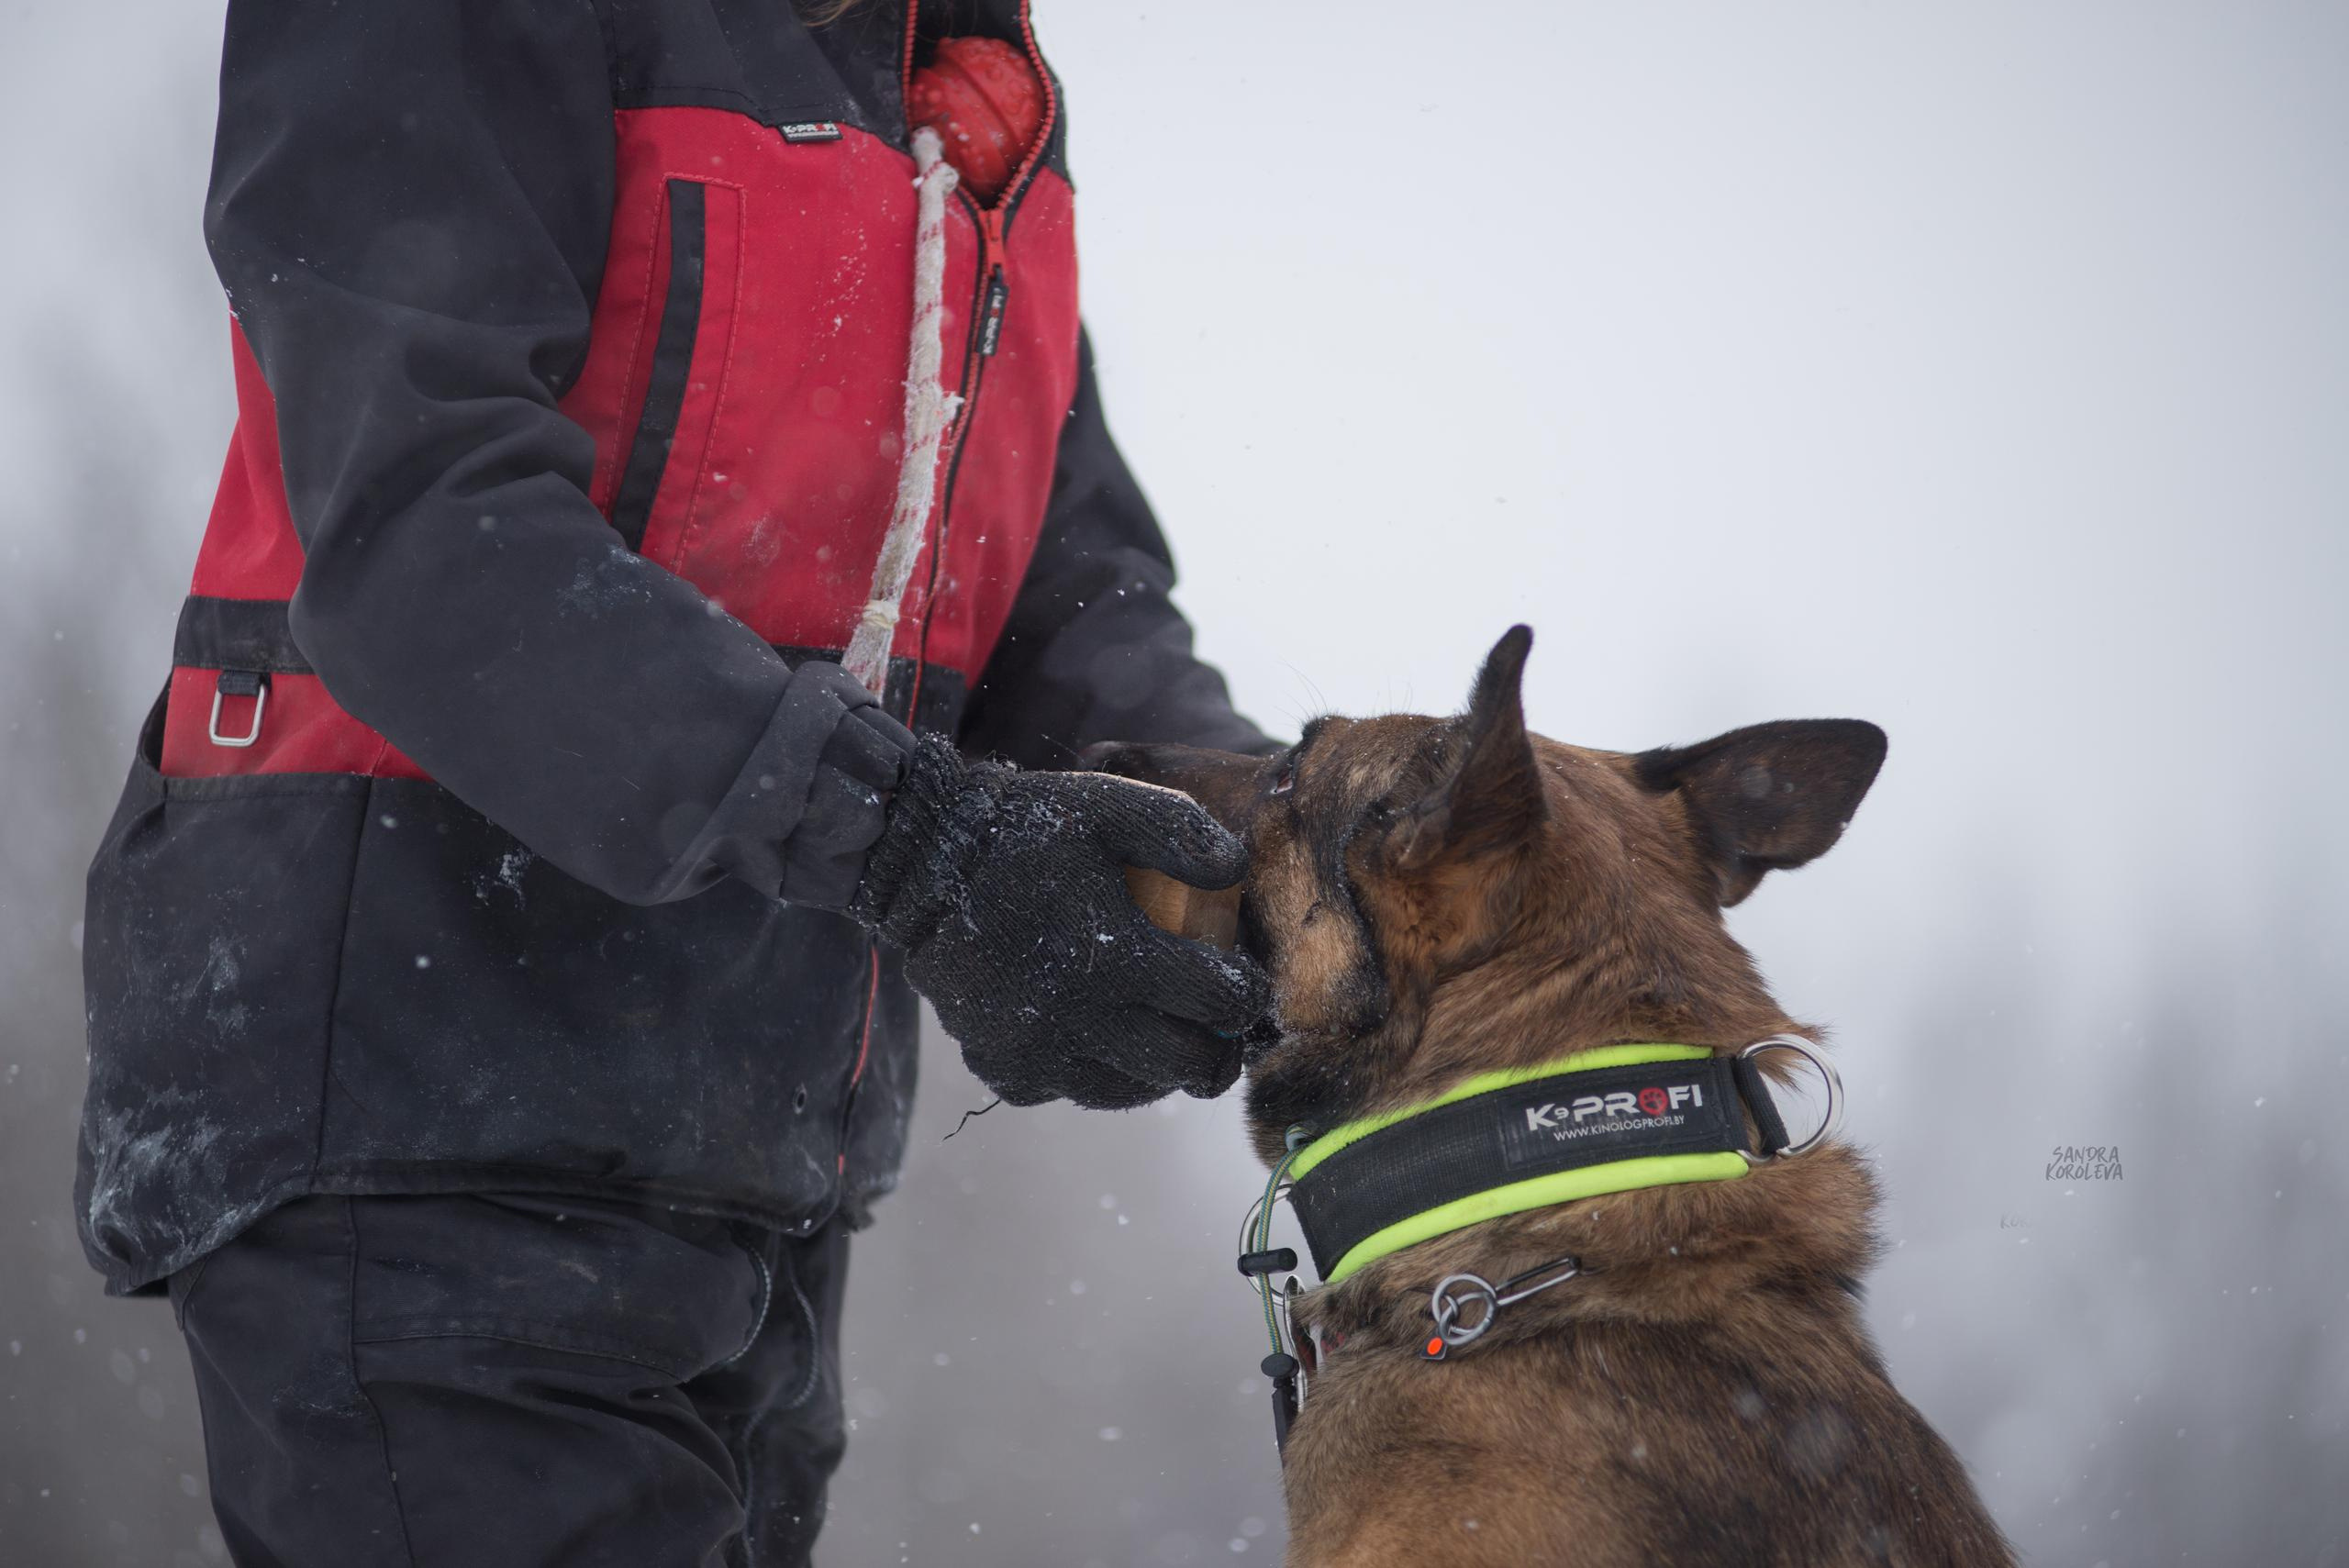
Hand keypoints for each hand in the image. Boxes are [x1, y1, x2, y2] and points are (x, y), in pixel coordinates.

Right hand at [851, 737, 1268, 1107]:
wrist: (924, 861)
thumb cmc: (1029, 829)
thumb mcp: (1110, 807)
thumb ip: (1181, 834)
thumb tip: (1238, 872)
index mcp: (1115, 954)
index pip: (1218, 1001)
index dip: (1247, 995)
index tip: (1244, 984)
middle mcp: (1077, 1016)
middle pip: (1183, 1066)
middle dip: (1216, 1051)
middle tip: (1219, 1029)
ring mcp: (1034, 1050)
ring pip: (1129, 1090)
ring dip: (1156, 1068)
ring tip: (1161, 1034)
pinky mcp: (1001, 1068)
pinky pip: (1066, 1089)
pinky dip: (1090, 1071)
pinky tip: (1095, 1036)